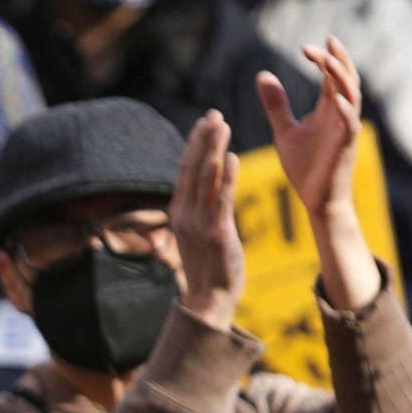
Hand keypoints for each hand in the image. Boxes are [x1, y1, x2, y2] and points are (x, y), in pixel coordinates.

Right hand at [169, 110, 242, 330]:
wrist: (208, 298)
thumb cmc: (208, 266)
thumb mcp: (197, 233)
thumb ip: (200, 207)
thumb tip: (207, 183)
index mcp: (179, 212)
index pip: (185, 170)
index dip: (194, 144)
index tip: (204, 122)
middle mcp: (184, 214)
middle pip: (193, 168)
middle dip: (203, 139)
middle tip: (213, 114)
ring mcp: (198, 224)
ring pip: (205, 179)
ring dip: (213, 150)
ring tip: (222, 125)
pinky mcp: (216, 233)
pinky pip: (221, 200)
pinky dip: (227, 178)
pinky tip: (233, 158)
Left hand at [256, 37, 361, 220]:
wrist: (316, 200)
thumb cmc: (305, 167)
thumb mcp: (284, 130)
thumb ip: (277, 104)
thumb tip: (263, 74)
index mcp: (328, 109)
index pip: (330, 77)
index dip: (323, 59)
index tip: (305, 46)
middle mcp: (341, 114)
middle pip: (346, 79)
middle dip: (338, 59)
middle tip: (327, 40)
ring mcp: (346, 129)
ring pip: (352, 96)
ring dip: (342, 77)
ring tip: (328, 59)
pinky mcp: (346, 147)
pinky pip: (350, 125)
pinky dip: (346, 111)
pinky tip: (337, 98)